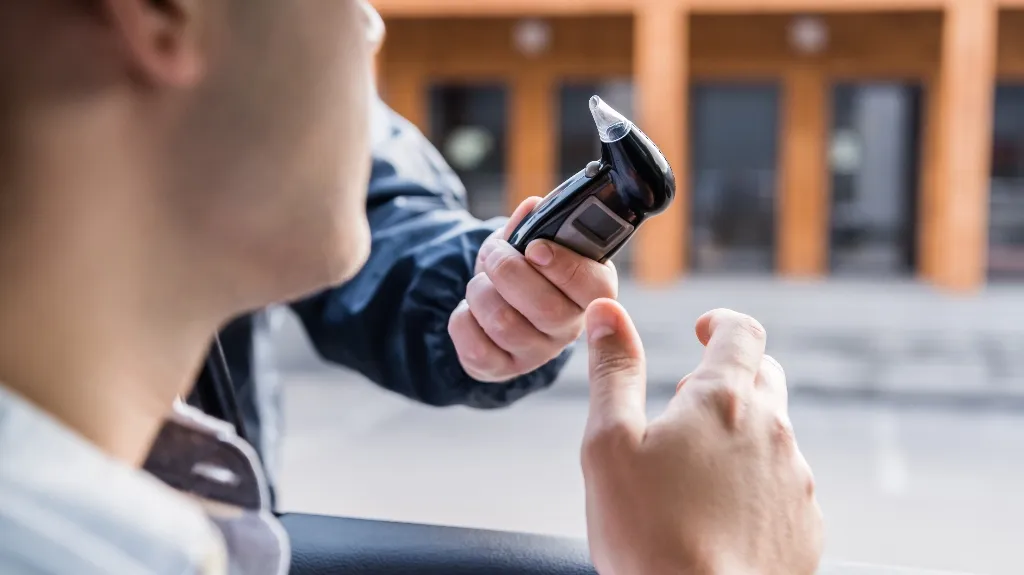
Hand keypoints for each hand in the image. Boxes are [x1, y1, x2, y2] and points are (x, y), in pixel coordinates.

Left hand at [448, 196, 617, 382]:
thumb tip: (532, 207)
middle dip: (508, 271)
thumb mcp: (528, 241)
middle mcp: (570, 328)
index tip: (535, 248)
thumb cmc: (523, 270)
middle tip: (495, 254)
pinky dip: (463, 320)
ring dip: (480, 292)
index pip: (596, 288)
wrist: (496, 302)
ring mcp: (537, 353)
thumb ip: (532, 224)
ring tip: (481, 282)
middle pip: (546, 308)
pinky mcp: (503, 370)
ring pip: (505, 324)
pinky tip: (471, 310)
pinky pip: (476, 348)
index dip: (565, 267)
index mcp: (590, 291)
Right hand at [581, 301, 823, 574]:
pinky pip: (784, 485)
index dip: (722, 323)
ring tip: (695, 472)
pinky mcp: (806, 526)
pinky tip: (720, 514)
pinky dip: (756, 483)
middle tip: (688, 405)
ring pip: (774, 435)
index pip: (743, 333)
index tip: (703, 331)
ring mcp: (795, 481)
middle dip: (730, 377)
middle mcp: (773, 432)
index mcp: (724, 402)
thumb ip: (612, 371)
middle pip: (765, 378)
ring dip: (741, 434)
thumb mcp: (609, 443)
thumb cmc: (646, 532)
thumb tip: (606, 313)